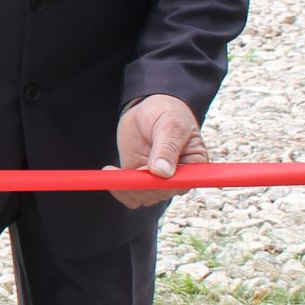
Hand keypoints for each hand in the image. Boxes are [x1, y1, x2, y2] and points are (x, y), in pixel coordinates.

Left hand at [110, 93, 204, 208]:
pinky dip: (118, 189)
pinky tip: (110, 172)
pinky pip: (129, 194)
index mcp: (194, 166)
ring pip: (142, 197)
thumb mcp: (171, 126)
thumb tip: (162, 173)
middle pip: (158, 193)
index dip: (161, 184)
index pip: (179, 185)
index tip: (144, 171)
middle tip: (126, 166)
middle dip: (139, 184)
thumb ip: (167, 148)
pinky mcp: (139, 179)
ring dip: (125, 187)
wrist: (149, 108)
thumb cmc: (168, 113)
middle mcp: (177, 178)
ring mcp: (157, 180)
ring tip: (112, 169)